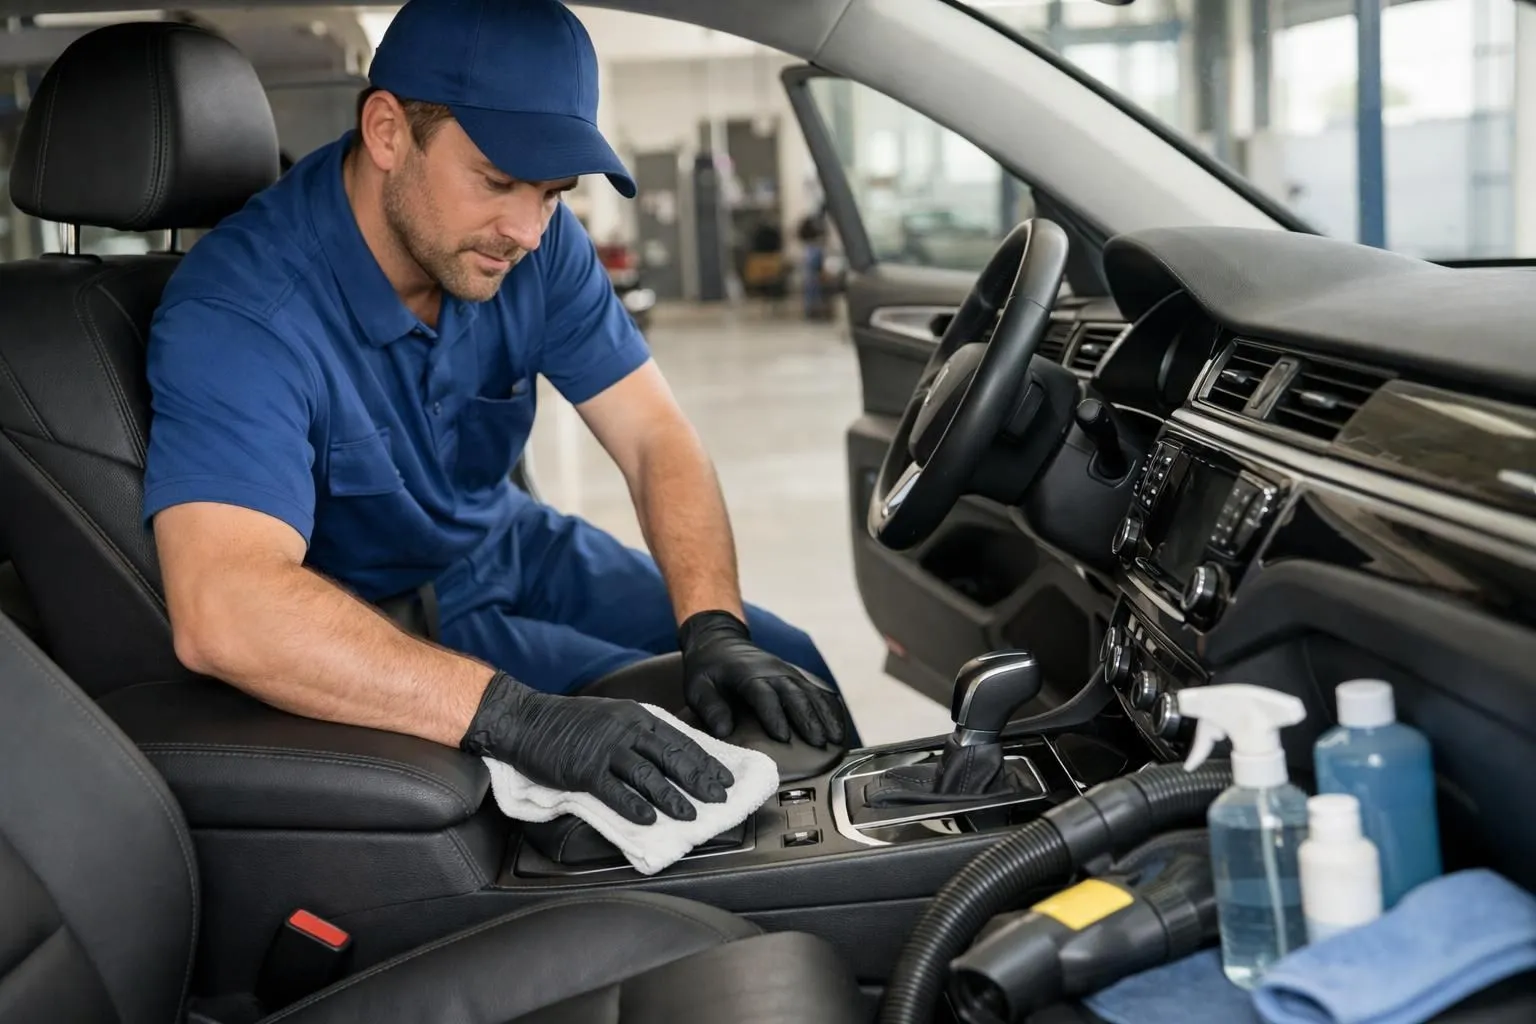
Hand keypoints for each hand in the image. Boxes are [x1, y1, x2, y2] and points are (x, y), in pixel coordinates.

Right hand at [461, 672, 734, 825]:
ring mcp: (604, 750)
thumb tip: (670, 759)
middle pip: (671, 758)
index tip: (724, 778)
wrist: (526, 719)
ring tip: (691, 815)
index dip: (705, 761)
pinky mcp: (583, 770)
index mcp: (636, 716)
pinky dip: (633, 806)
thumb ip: (640, 733)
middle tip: (720, 799)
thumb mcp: (612, 716)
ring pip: (647, 776)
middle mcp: (625, 730)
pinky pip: (614, 791)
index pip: (680, 741)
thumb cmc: (570, 722)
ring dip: (672, 798)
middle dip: (700, 781)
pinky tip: (649, 820)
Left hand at [679, 610, 846, 746]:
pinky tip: (838, 723)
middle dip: (809, 720)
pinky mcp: (794, 677)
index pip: (764, 696)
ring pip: (811, 693)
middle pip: (795, 695)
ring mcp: (787, 673)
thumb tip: (724, 731)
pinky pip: (817, 690)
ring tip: (836, 738)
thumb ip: (711, 708)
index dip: (774, 716)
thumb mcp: (698, 687)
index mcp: (748, 675)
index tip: (783, 739)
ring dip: (825, 715)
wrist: (720, 641)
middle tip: (819, 743)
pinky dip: (829, 707)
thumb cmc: (708, 669)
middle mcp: (772, 672)